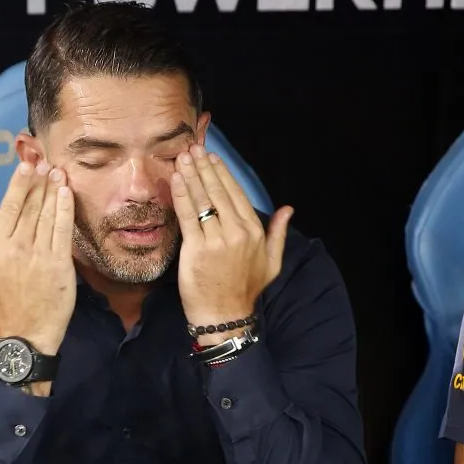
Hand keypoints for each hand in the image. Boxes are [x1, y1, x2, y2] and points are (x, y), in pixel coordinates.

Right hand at [0, 161, 75, 355]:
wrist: (24, 336)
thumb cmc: (1, 308)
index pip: (8, 208)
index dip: (18, 185)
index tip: (26, 167)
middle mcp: (17, 248)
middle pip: (29, 207)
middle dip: (38, 182)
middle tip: (45, 161)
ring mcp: (39, 255)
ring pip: (46, 215)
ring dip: (53, 190)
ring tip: (58, 171)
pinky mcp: (59, 265)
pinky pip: (62, 231)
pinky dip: (65, 209)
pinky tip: (67, 193)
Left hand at [171, 145, 292, 343]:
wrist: (224, 314)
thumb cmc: (245, 290)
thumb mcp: (271, 262)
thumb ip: (278, 233)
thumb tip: (288, 209)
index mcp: (254, 232)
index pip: (237, 194)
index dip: (223, 174)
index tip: (212, 158)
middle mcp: (237, 232)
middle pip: (218, 192)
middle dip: (205, 167)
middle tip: (193, 148)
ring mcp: (216, 239)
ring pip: (203, 200)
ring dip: (191, 175)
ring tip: (183, 157)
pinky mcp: (196, 248)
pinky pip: (188, 215)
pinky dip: (181, 195)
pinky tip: (175, 179)